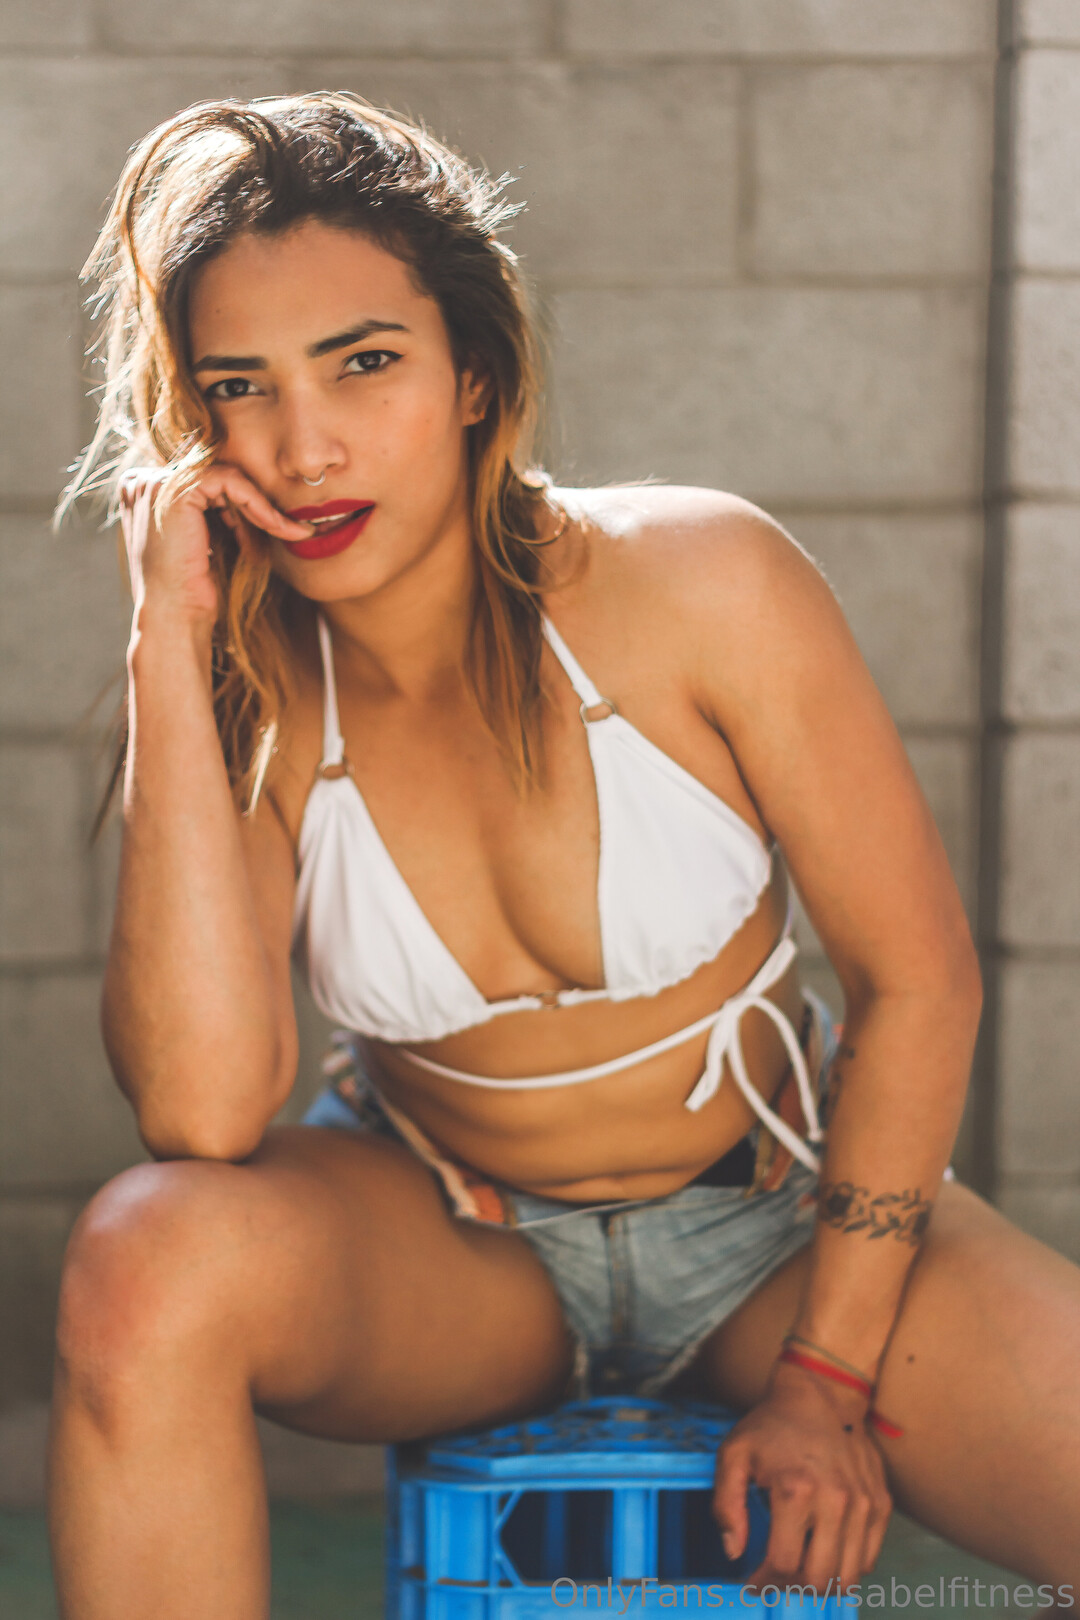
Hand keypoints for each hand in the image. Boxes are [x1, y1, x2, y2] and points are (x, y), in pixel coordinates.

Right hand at [117, 464, 312, 627]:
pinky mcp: (174, 489)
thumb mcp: (203, 539)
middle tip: (291, 528)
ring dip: (261, 507)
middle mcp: (142, 482)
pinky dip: (257, 504)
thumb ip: (214, 511)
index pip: (205, 483)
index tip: (275, 526)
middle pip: (217, 477)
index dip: (240, 505)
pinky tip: (274, 527)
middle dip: (255, 505)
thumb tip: (254, 493)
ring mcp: (154, 483)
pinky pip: (230, 481)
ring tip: (286, 532)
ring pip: (228, 477)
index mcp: (143, 492)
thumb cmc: (191, 589)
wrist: (175, 617)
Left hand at [712, 1360, 891, 1592]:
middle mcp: (836, 1500)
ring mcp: (863, 1503)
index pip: (784, 1564)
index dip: (764, 1581)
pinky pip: (868, 1558)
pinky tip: (825, 1551)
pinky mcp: (881, 1503)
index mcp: (796, 1490)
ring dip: (820, 1583)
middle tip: (777, 1576)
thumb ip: (725, 1505)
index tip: (753, 1581)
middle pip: (818, 1578)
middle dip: (791, 1586)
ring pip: (847, 1576)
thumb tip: (735, 1552)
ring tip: (800, 1568)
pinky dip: (846, 1566)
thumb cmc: (772, 1424)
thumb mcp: (733, 1454)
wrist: (821, 1393)